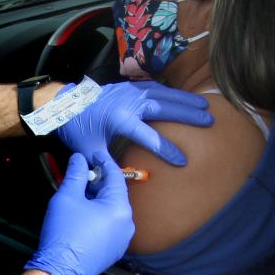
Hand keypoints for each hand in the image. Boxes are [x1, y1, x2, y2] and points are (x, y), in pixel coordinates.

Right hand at [25, 153, 134, 274]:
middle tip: (82, 173)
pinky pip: (110, 225)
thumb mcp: (67, 197)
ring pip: (112, 210)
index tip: (93, 154)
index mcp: (120, 208)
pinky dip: (99, 215)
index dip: (103, 162)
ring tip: (80, 192)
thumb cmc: (64, 233)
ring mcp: (122, 239)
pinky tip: (83, 213)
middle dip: (99, 182)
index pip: (115, 176)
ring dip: (98, 199)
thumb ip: (75, 174)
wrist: (61, 270)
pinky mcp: (114, 250)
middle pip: (115, 194)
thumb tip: (79, 159)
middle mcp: (127, 224)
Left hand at [55, 80, 211, 166]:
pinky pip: (154, 88)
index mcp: (119, 119)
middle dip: (187, 115)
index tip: (183, 161)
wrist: (65, 104)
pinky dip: (170, 92)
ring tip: (205, 105)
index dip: (167, 150)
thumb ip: (106, 167)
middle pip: (164, 108)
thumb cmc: (77, 129)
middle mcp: (128, 102)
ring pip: (163, 94)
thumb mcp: (89, 151)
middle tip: (209, 121)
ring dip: (184, 99)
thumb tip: (119, 186)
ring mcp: (129, 92)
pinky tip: (183, 98)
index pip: (149, 137)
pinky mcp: (128, 87)